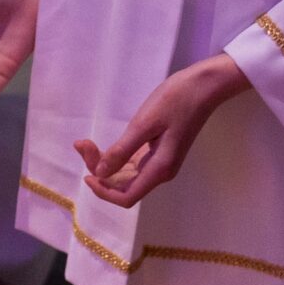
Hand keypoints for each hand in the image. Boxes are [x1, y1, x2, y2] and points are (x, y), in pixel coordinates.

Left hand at [75, 54, 249, 208]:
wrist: (201, 87)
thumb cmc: (174, 102)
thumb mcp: (144, 123)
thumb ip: (122, 150)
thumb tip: (100, 174)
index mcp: (159, 169)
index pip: (127, 197)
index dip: (104, 192)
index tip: (85, 175)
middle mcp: (160, 172)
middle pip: (124, 185)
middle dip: (100, 171)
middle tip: (82, 144)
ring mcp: (160, 162)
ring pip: (126, 174)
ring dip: (105, 163)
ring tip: (85, 143)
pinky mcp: (159, 151)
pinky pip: (133, 163)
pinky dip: (116, 157)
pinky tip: (102, 145)